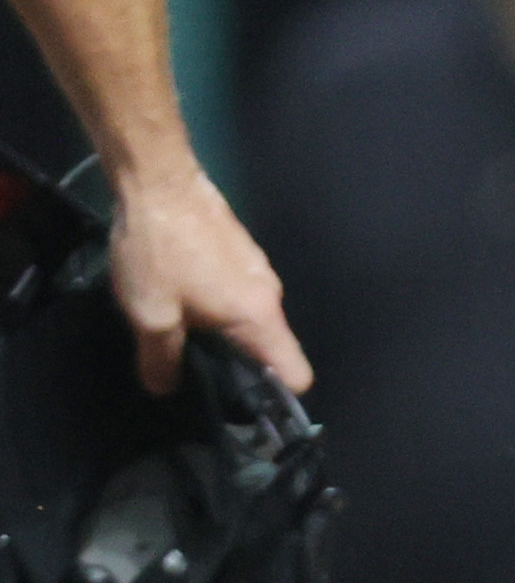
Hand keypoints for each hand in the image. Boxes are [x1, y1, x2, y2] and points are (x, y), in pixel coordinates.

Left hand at [107, 165, 310, 395]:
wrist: (159, 179)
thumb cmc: (160, 251)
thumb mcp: (149, 313)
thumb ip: (160, 358)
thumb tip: (164, 388)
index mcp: (258, 318)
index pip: (296, 374)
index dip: (277, 398)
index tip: (244, 403)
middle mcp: (271, 296)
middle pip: (273, 347)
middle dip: (241, 363)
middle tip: (197, 365)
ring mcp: (260, 269)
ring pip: (253, 317)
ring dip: (225, 328)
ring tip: (182, 323)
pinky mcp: (244, 251)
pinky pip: (241, 291)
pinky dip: (219, 301)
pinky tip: (181, 288)